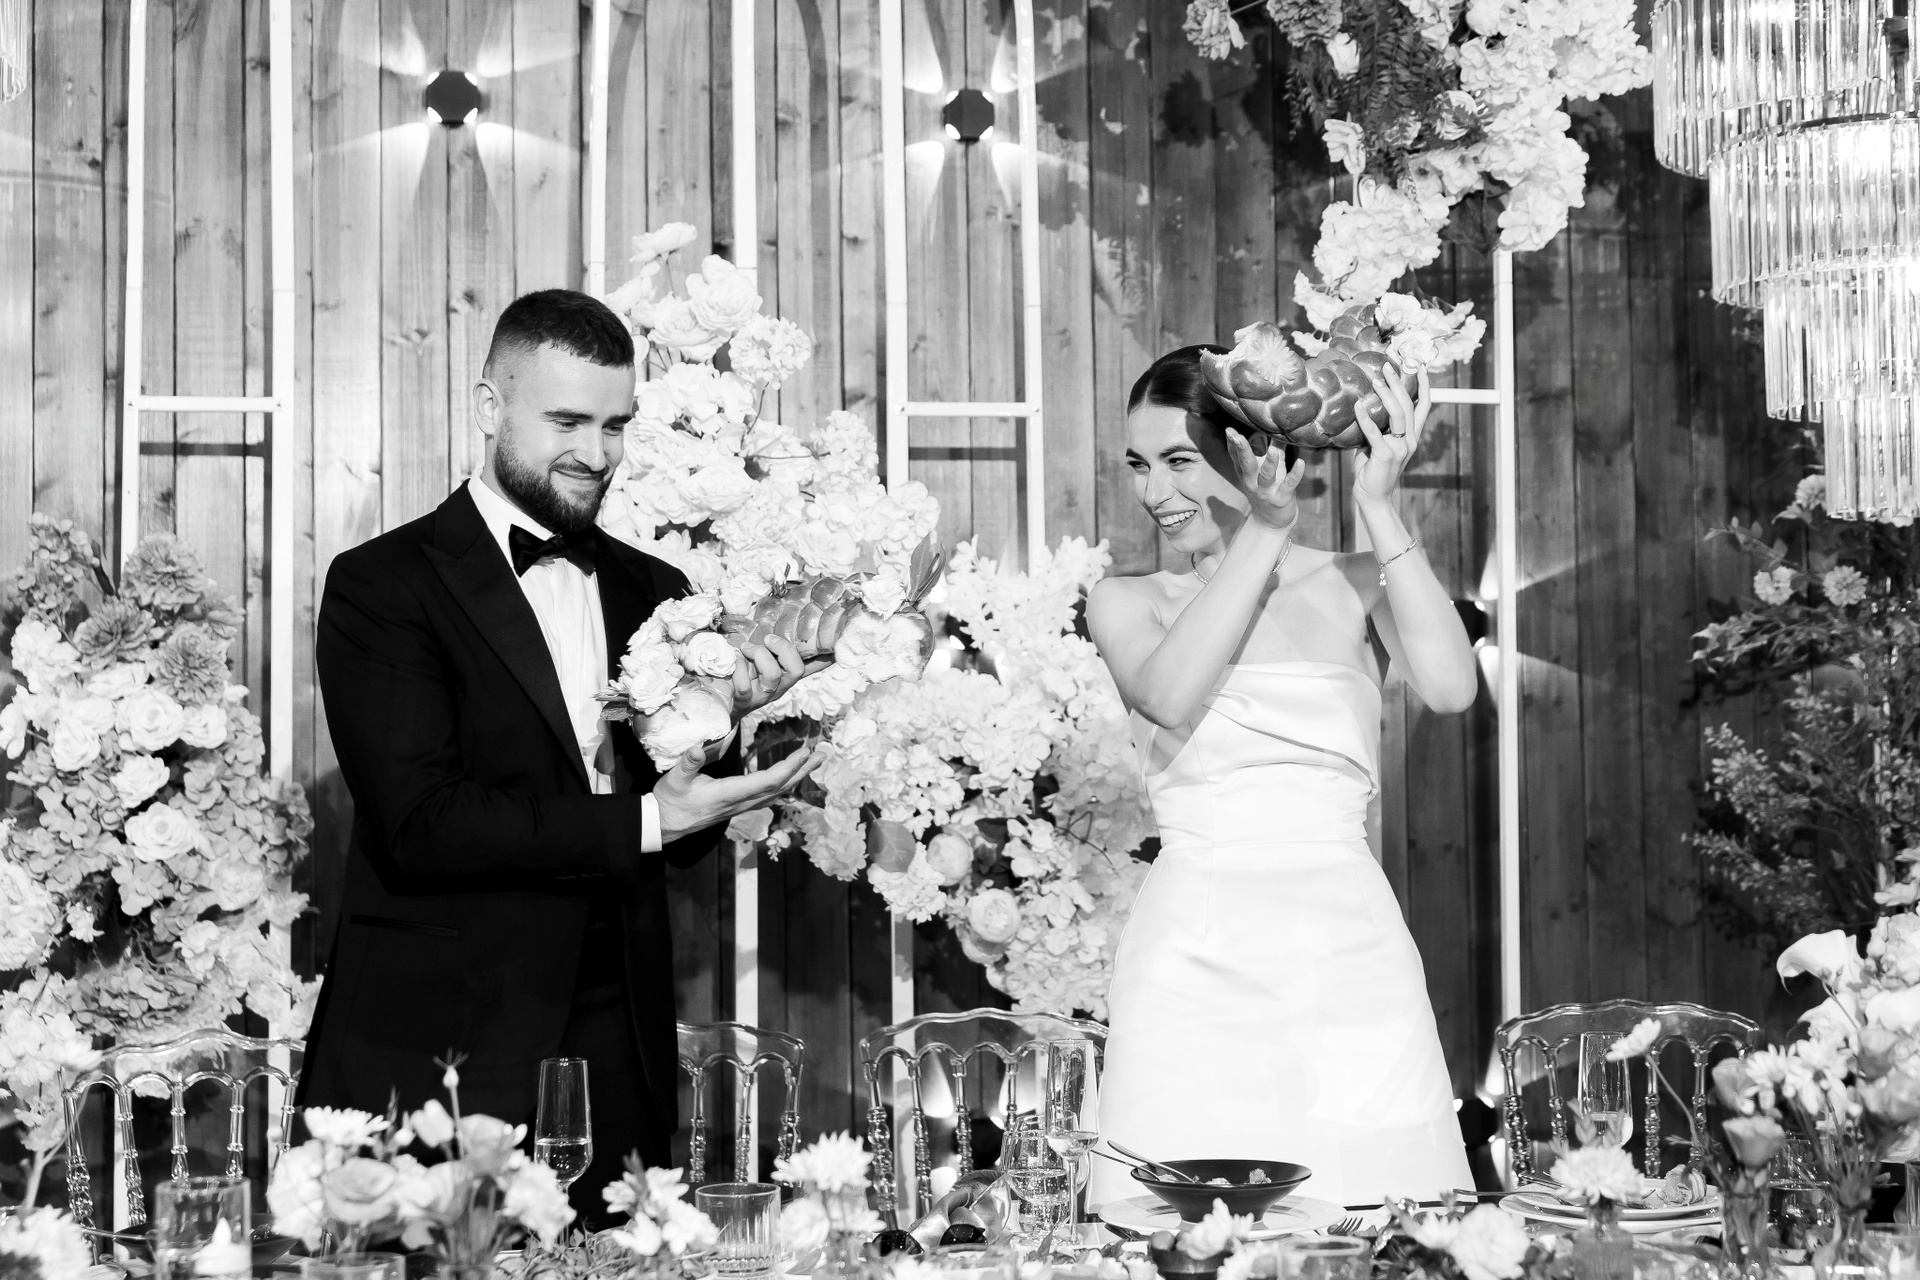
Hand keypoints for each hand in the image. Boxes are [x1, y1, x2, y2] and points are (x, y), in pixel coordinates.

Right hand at [653, 743, 819, 843]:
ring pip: (777, 793)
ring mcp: (742, 806)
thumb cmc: (671, 800)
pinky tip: (792, 777)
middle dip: (802, 770)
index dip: (788, 767)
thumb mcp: (675, 778)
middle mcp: (741, 802)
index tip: (804, 752)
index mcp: (729, 793)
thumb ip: (688, 762)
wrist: (666, 824)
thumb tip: (697, 747)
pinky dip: (785, 784)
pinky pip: (769, 796)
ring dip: (797, 776)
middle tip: (822, 753)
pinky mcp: (739, 806)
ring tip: (813, 761)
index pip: (767, 781)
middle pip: (780, 787)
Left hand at [728, 635, 831, 716]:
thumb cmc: (744, 676)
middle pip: (796, 669)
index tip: (838, 648)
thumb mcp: (760, 662)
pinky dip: (739, 668)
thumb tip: (774, 626)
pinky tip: (735, 662)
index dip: (825, 658)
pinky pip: (745, 685)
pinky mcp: (746, 702)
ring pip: (773, 675)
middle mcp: (781, 686)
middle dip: (783, 648)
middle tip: (768, 639)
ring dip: (758, 654)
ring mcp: (765, 695)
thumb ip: (770, 649)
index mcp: (787, 674)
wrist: (722, 705)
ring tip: (745, 648)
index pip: (812, 666)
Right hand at [1222, 430, 1306, 530]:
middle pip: (1246, 465)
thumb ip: (1270, 448)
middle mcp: (1253, 482)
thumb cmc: (1268, 490)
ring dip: (1269, 463)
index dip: (1232, 444)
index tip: (1229, 430)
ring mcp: (1267, 491)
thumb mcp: (1264, 470)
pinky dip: (1295, 474)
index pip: (1237, 457)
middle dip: (1242, 450)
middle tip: (1237, 436)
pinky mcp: (1282, 498)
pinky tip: (1300, 463)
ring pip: (1266, 476)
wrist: (1271, 523)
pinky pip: (1289, 485)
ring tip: (1272, 450)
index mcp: (1247, 474)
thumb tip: (1275, 427)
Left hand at [1353, 365, 1430, 503]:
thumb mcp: (1377, 446)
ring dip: (1386, 394)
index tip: (1419, 367)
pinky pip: (1374, 432)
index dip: (1424, 386)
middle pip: (1409, 405)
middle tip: (1387, 366)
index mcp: (1412, 437)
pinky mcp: (1385, 455)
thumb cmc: (1372, 471)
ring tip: (1376, 380)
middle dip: (1399, 383)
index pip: (1423, 406)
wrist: (1374, 498)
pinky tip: (1357, 406)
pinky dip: (1365, 417)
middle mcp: (1410, 440)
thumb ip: (1376, 428)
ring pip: (1397, 414)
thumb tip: (1362, 408)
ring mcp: (1400, 448)